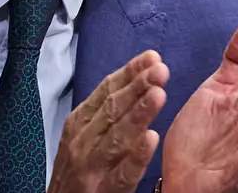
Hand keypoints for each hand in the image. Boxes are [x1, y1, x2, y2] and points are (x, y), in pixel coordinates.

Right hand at [48, 50, 168, 192]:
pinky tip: (151, 140)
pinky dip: (136, 156)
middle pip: (112, 109)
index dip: (130, 72)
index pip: (106, 91)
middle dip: (137, 86)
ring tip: (159, 95)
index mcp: (79, 122)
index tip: (152, 57)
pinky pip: (122, 173)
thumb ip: (106, 111)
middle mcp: (82, 140)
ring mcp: (91, 167)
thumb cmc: (77, 170)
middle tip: (160, 70)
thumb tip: (136, 80)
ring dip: (138, 114)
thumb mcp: (83, 135)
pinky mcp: (102, 191)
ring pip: (117, 136)